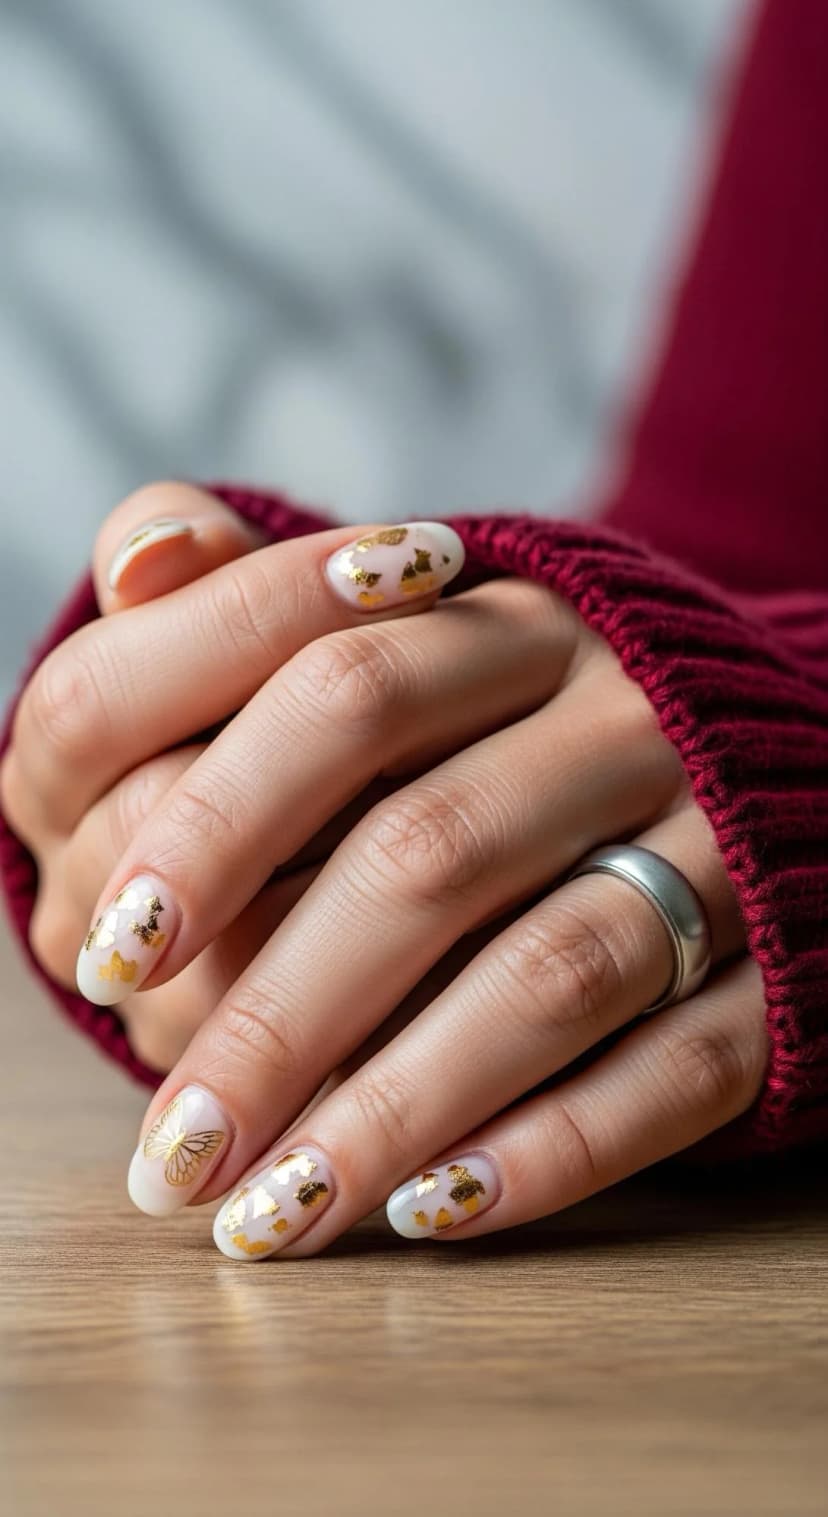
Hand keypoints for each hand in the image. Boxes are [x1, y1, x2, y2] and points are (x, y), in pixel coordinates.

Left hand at [3, 484, 766, 1255]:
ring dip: (395, 1109)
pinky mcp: (780, 958)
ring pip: (552, 974)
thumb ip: (249, 589)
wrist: (742, 733)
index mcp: (505, 619)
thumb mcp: (402, 615)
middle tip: (172, 1143)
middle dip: (279, 1013)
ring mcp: (716, 837)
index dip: (214, 820)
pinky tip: (433, 1211)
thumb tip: (141, 561)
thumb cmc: (510, 702)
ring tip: (268, 1216)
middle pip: (428, 852)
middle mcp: (620, 716)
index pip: (337, 687)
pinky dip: (555, 1147)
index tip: (112, 945)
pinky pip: (681, 1065)